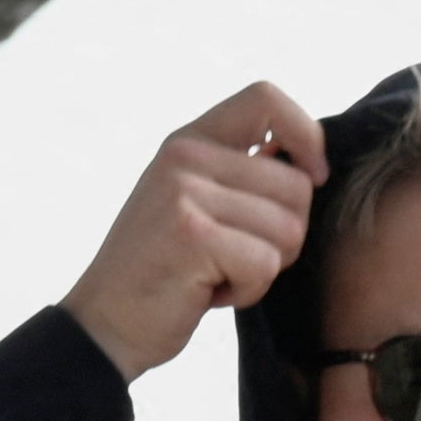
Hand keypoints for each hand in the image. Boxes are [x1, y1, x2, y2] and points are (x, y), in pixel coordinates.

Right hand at [66, 83, 326, 378]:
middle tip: (234, 255)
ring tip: (216, 272)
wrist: (108, 322)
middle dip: (285, 236)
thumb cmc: (169, 271)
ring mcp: (184, 191)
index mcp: (191, 141)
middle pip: (298, 186)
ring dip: (264, 268)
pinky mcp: (192, 233)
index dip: (307, 137)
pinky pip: (266, 264)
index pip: (266, 98)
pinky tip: (206, 290)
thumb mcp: (199, 204)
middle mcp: (185, 156)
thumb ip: (244, 176)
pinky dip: (247, 291)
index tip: (313, 178)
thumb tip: (311, 166)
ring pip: (289, 230)